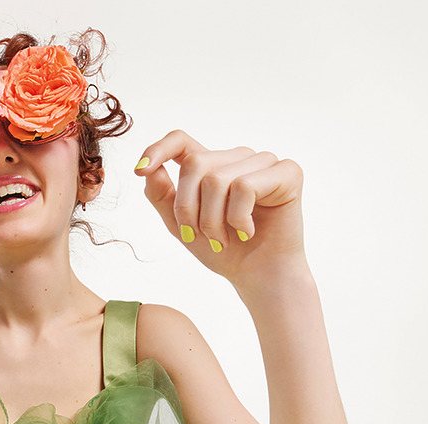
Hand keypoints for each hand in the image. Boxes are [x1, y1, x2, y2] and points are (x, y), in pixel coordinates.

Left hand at [135, 130, 307, 291]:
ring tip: (224, 240)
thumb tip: (148, 171)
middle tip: (199, 237)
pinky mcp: (287, 172)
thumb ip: (163, 197)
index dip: (158, 150)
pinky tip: (248, 232)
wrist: (257, 278)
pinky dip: (239, 218)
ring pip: (218, 179)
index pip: (181, 141)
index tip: (140, 171)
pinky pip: (245, 186)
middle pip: (195, 164)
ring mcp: (264, 162)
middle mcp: (238, 158)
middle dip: (188, 208)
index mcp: (212, 166)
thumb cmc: (224, 252)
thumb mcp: (181, 226)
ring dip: (213, 220)